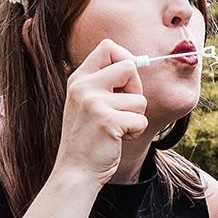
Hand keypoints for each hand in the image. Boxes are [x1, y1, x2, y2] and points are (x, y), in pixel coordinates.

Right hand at [54, 39, 148, 186]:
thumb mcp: (89, 103)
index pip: (108, 47)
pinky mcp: (107, 120)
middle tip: (124, 109)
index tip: (127, 80)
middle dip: (136, 89)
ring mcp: (94, 102)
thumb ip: (106, 82)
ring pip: (140, 99)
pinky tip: (117, 139)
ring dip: (136, 117)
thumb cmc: (89, 138)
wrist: (76, 171)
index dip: (126, 59)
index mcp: (78, 79)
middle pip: (130, 67)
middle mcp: (83, 86)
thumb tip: (139, 62)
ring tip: (116, 129)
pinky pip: (141, 119)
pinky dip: (135, 132)